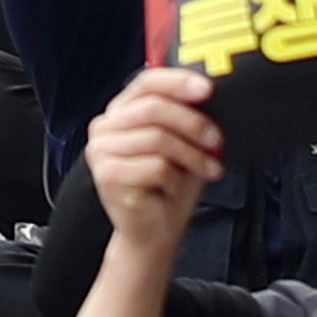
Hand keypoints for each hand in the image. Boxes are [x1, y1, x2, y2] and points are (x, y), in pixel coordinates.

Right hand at [82, 63, 226, 261]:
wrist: (154, 234)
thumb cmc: (168, 188)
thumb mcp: (182, 144)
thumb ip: (184, 117)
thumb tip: (205, 94)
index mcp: (120, 113)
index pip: (146, 82)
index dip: (178, 82)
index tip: (207, 89)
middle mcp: (104, 127)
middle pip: (154, 108)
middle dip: (193, 123)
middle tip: (216, 140)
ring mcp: (101, 151)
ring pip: (158, 138)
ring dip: (192, 155)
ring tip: (208, 169)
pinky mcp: (107, 176)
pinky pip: (155, 166)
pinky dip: (176, 179)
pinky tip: (177, 189)